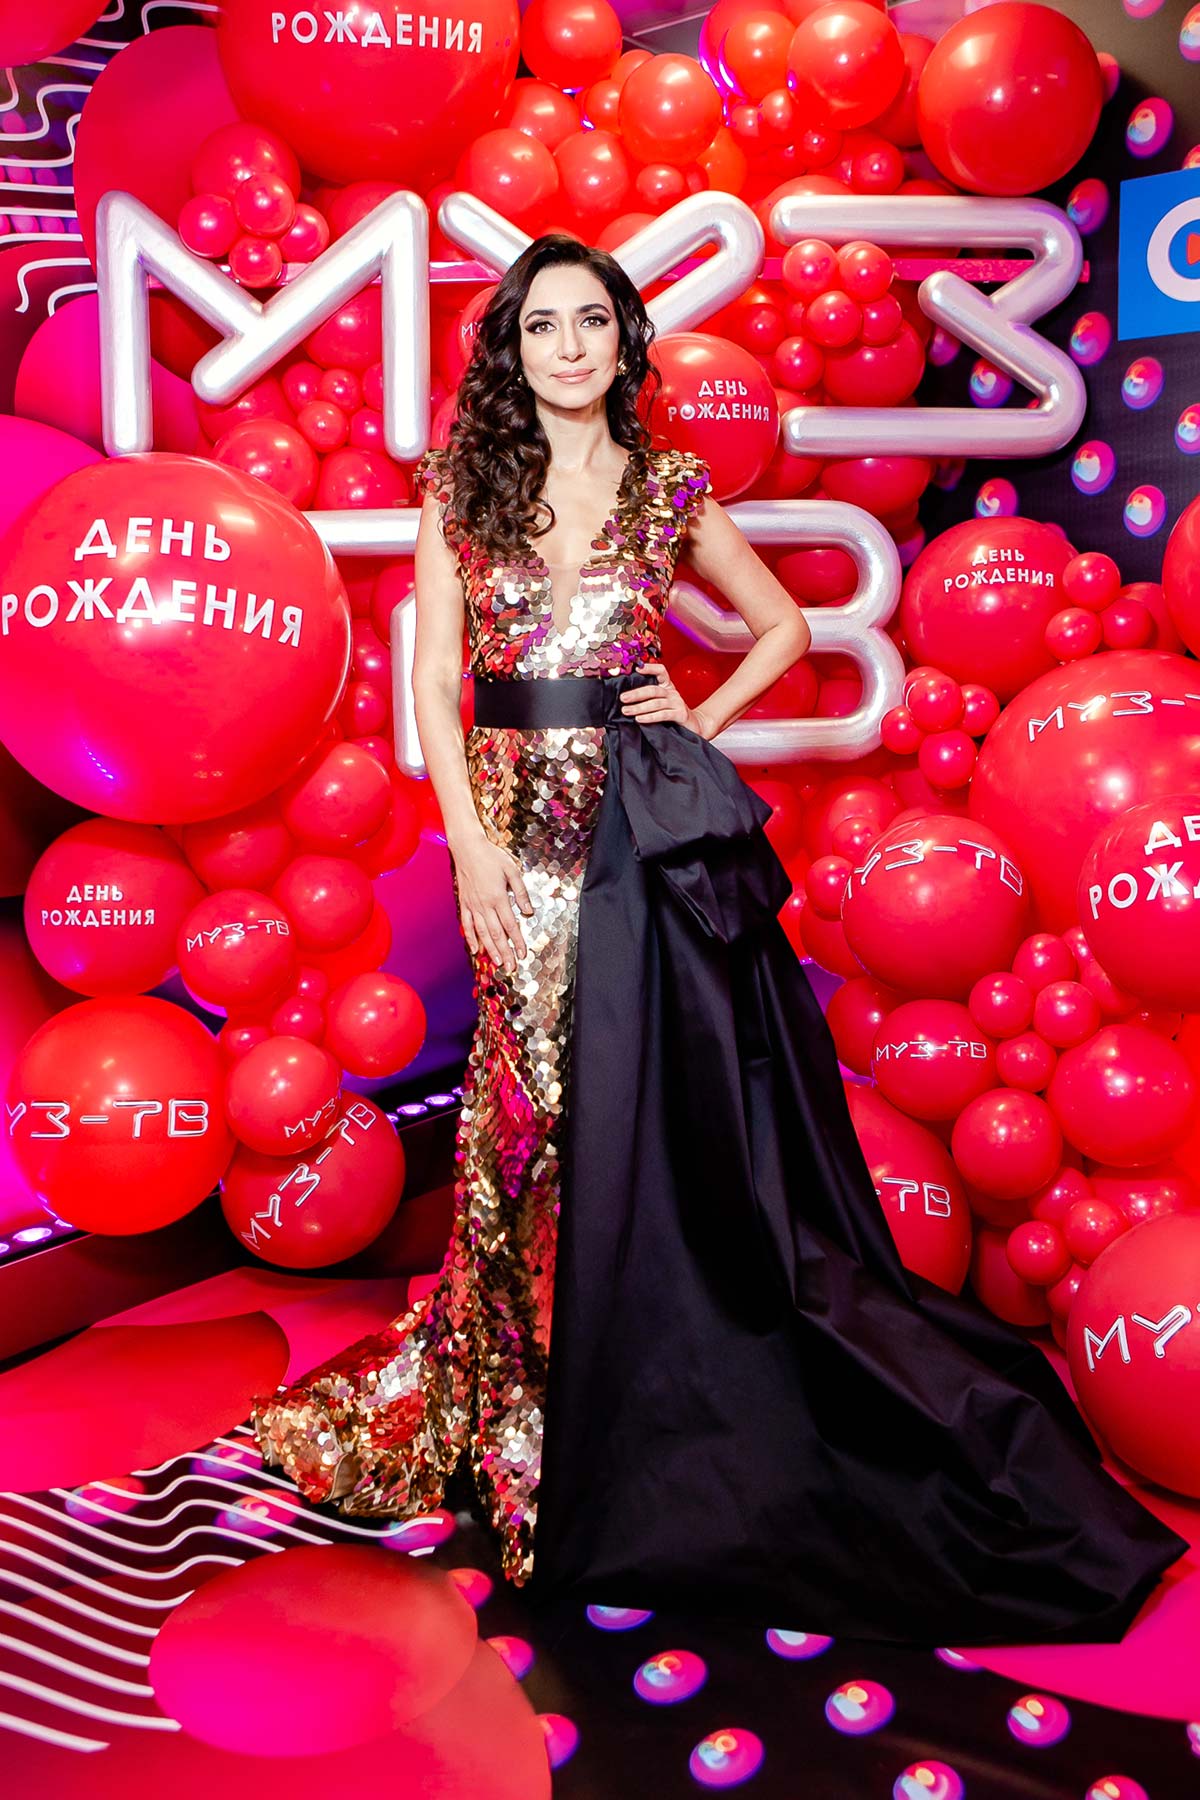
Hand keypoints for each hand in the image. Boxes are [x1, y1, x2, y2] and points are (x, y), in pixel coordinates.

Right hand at [450, 832, 534, 972]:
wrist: (467, 848)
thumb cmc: (491, 857)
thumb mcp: (512, 871)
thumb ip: (521, 892)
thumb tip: (528, 910)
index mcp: (498, 897)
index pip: (511, 925)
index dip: (517, 942)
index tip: (523, 954)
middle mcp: (484, 905)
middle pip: (496, 934)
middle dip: (505, 952)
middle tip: (511, 968)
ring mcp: (472, 905)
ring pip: (482, 933)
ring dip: (490, 950)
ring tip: (498, 963)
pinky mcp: (464, 903)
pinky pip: (467, 924)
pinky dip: (471, 938)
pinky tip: (476, 949)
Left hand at [619, 661, 709, 736]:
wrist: (695, 726)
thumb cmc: (674, 715)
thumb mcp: (663, 704)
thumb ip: (650, 699)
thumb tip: (627, 699)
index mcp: (668, 687)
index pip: (661, 671)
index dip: (650, 668)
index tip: (637, 669)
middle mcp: (673, 693)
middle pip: (653, 690)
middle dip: (636, 694)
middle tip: (623, 698)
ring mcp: (678, 703)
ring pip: (656, 703)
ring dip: (639, 707)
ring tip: (627, 711)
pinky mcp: (681, 715)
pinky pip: (663, 715)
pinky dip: (650, 717)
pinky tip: (640, 719)